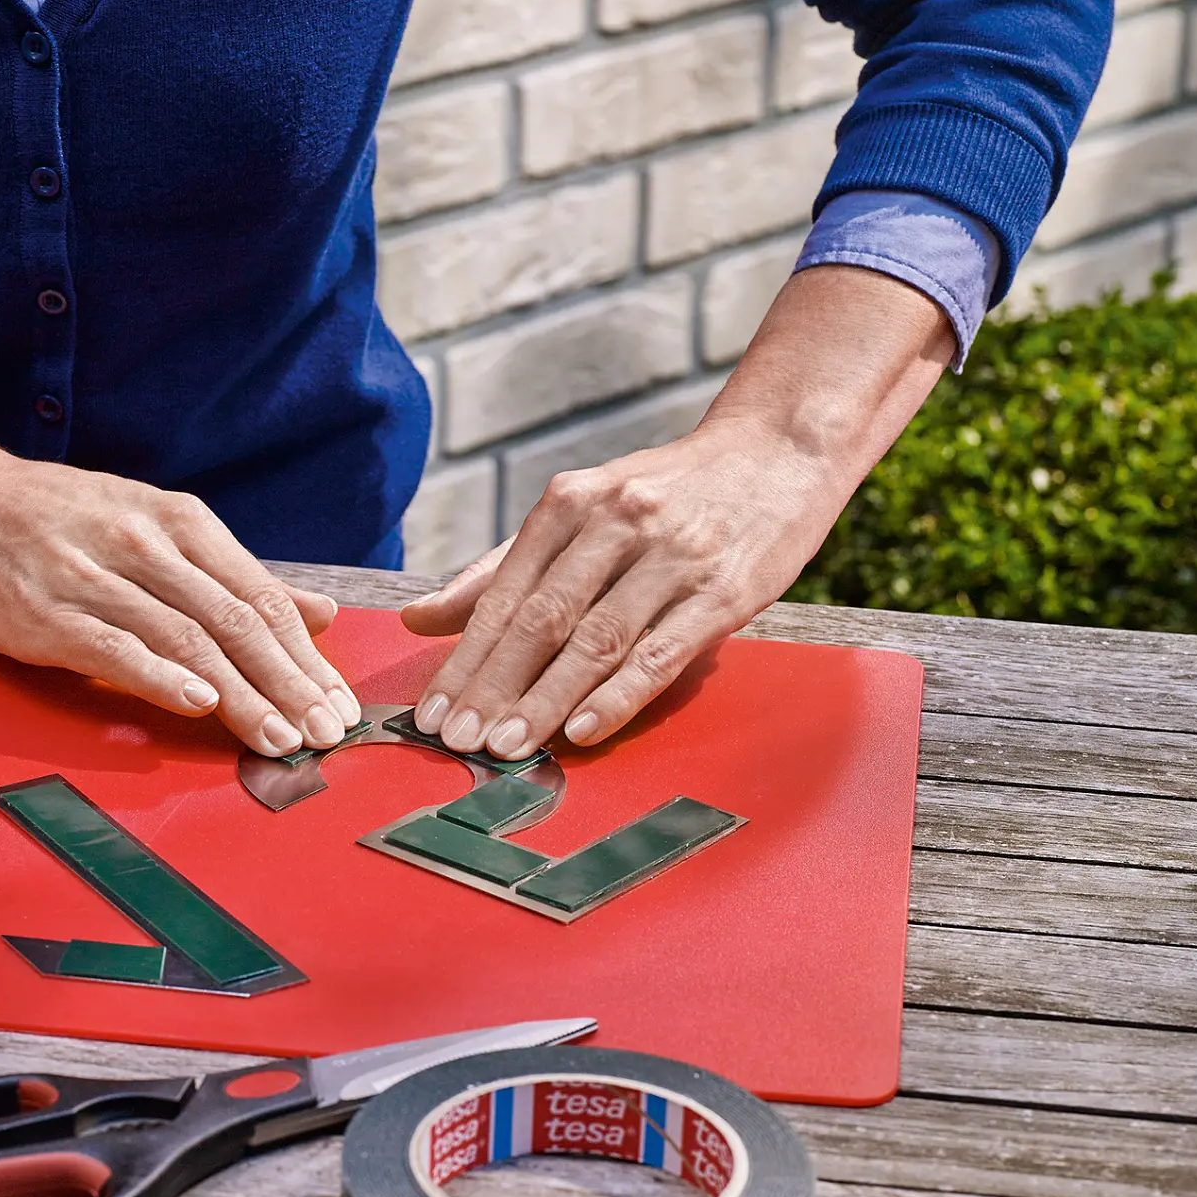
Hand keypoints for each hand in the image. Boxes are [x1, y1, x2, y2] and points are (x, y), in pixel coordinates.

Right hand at [0, 437, 360, 756]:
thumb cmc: (73, 523)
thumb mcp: (163, 528)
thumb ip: (242, 577)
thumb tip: (324, 613)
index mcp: (183, 523)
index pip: (263, 596)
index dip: (308, 656)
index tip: (339, 704)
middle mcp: (147, 546)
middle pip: (235, 623)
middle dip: (288, 684)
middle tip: (324, 733)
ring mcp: (98, 579)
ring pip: (186, 640)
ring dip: (240, 695)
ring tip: (278, 738)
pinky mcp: (51, 614)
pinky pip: (115, 648)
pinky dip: (160, 676)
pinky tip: (197, 703)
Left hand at [400, 265, 954, 758]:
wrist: (777, 449)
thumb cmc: (666, 492)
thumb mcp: (580, 509)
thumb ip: (501, 568)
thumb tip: (419, 617)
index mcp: (570, 502)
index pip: (503, 595)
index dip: (463, 659)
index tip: (431, 714)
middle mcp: (616, 523)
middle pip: (541, 619)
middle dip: (492, 686)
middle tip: (456, 740)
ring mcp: (672, 557)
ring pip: (595, 640)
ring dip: (544, 700)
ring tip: (506, 747)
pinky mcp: (724, 591)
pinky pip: (661, 652)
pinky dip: (617, 696)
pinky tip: (581, 730)